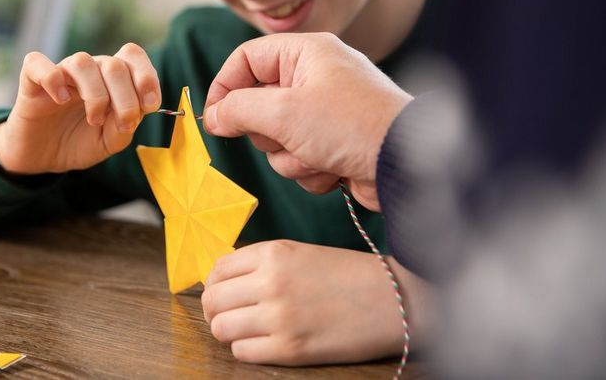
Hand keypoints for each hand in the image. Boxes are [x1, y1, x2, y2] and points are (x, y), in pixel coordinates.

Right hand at [0, 43, 160, 173]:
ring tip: (94, 119)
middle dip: (126, 97)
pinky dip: (52, 79)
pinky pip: (37, 63)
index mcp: (112, 79)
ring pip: (82, 62)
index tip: (150, 106)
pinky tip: (60, 100)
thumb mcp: (111, 141)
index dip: (147, 76)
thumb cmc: (81, 142)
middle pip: (113, 64)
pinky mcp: (32, 81)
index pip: (133, 56)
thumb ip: (125, 125)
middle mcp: (90, 71)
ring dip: (95, 94)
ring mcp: (61, 73)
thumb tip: (137, 111)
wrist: (43, 157)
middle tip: (123, 123)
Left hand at [202, 240, 430, 364]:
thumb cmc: (348, 275)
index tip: (223, 292)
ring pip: (220, 328)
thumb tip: (222, 280)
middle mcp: (270, 282)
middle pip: (213, 300)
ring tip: (247, 330)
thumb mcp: (300, 253)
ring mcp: (278, 317)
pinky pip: (241, 352)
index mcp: (273, 253)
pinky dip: (246, 349)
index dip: (215, 284)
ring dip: (228, 331)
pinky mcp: (289, 349)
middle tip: (230, 314)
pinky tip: (265, 343)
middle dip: (216, 309)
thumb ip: (261, 263)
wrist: (392, 299)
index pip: (217, 269)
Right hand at [204, 33, 410, 209]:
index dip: (225, 87)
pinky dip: (310, 169)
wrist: (406, 164)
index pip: (247, 59)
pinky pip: (299, 158)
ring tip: (318, 154)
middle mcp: (316, 77)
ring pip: (276, 139)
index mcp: (306, 53)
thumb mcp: (283, 111)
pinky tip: (334, 169)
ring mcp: (326, 112)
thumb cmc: (351, 125)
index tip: (212, 118)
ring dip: (290, 156)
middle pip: (258, 104)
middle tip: (284, 134)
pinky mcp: (334, 143)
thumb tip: (212, 116)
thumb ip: (238, 109)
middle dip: (267, 131)